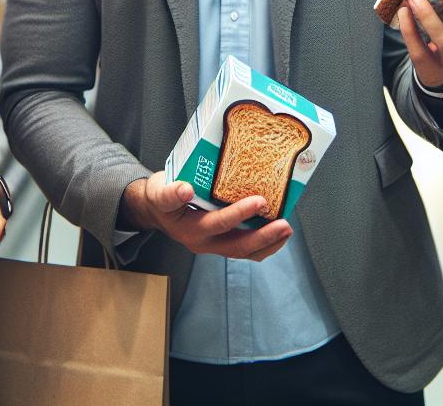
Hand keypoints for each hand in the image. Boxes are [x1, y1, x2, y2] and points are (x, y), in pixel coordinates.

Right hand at [122, 171, 291, 261]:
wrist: (155, 212)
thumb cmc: (160, 197)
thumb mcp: (158, 190)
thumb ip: (169, 192)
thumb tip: (186, 190)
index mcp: (189, 228)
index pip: (217, 222)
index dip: (238, 213)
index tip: (259, 201)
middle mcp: (202, 242)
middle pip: (236, 245)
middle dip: (263, 236)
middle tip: (284, 223)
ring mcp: (212, 246)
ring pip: (243, 252)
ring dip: (268, 243)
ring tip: (286, 230)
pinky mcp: (220, 244)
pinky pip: (245, 251)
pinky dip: (264, 245)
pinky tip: (278, 234)